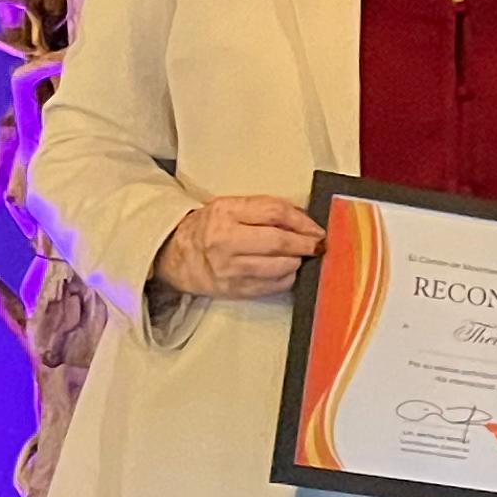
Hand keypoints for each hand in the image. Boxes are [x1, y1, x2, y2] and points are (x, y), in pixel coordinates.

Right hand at [159, 194, 323, 299]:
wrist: (177, 255)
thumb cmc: (209, 228)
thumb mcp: (230, 207)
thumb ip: (263, 210)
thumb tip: (304, 218)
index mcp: (226, 212)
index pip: (274, 212)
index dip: (302, 220)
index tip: (316, 227)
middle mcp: (226, 240)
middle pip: (279, 241)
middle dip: (306, 244)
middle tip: (319, 245)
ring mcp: (230, 268)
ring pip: (280, 266)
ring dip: (297, 261)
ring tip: (299, 256)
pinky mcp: (235, 289)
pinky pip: (273, 286)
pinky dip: (287, 278)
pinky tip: (285, 270)